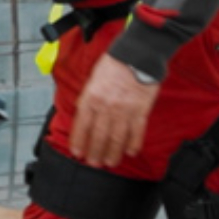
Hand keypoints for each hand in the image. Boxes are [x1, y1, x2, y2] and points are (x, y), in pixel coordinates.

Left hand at [69, 53, 159, 167]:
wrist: (136, 54)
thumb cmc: (113, 64)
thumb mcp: (92, 79)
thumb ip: (87, 99)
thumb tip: (82, 115)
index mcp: (91, 98)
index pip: (81, 125)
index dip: (79, 141)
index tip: (78, 153)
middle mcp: (106, 107)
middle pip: (99, 136)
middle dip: (95, 152)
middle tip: (94, 163)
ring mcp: (124, 110)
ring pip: (117, 138)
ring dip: (113, 153)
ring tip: (110, 162)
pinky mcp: (141, 110)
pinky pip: (137, 132)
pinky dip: (134, 143)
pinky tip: (130, 152)